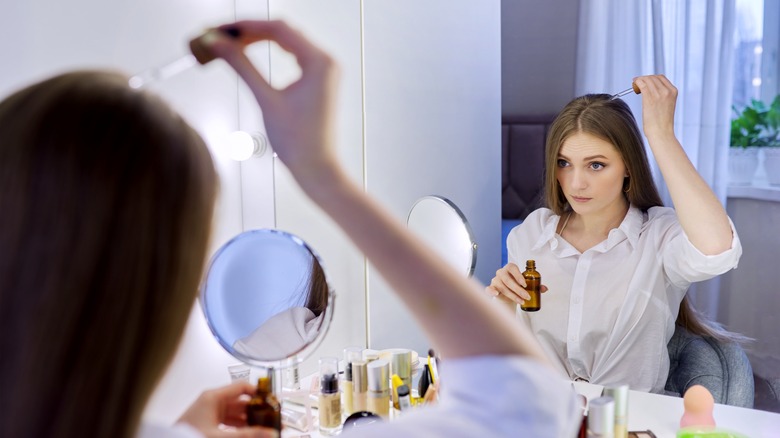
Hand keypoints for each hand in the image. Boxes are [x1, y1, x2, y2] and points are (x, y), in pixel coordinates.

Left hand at [177, 381, 277, 437]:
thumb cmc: (186, 436)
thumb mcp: (221, 435)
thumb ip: (248, 434)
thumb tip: (270, 433)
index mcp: (213, 397)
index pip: (242, 386)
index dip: (259, 393)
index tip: (272, 401)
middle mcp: (212, 402)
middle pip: (242, 402)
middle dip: (258, 411)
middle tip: (273, 420)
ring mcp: (210, 413)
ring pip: (237, 414)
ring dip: (251, 422)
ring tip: (265, 429)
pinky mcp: (209, 424)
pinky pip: (230, 422)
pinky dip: (241, 428)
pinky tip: (250, 434)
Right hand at [204, 20, 339, 186]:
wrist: (316, 168)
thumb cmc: (298, 141)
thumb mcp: (265, 100)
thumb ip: (242, 67)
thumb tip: (218, 44)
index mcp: (320, 62)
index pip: (279, 29)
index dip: (245, 25)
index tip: (220, 29)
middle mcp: (326, 61)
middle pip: (282, 32)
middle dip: (249, 31)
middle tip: (220, 35)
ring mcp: (324, 70)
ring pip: (286, 41)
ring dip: (257, 39)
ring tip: (229, 43)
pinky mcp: (318, 79)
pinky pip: (292, 55)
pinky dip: (270, 51)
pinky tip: (248, 53)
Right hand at [485, 263, 546, 305]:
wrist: (508, 293)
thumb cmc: (518, 285)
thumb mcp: (527, 284)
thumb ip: (535, 285)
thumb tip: (544, 288)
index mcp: (510, 268)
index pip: (512, 267)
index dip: (518, 275)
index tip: (525, 284)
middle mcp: (501, 272)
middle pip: (508, 279)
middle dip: (518, 289)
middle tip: (527, 297)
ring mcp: (495, 280)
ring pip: (502, 287)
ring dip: (512, 295)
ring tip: (521, 302)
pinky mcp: (491, 287)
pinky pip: (489, 288)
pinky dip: (491, 291)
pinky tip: (496, 294)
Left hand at [632, 74, 677, 140]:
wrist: (661, 133)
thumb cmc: (662, 123)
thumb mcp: (666, 105)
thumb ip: (661, 95)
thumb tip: (649, 89)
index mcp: (673, 92)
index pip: (661, 78)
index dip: (651, 77)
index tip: (644, 80)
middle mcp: (667, 91)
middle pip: (653, 77)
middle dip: (644, 78)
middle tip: (637, 82)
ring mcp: (659, 94)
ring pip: (647, 79)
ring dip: (639, 80)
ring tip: (635, 85)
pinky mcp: (650, 99)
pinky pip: (642, 84)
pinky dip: (636, 82)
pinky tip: (634, 85)